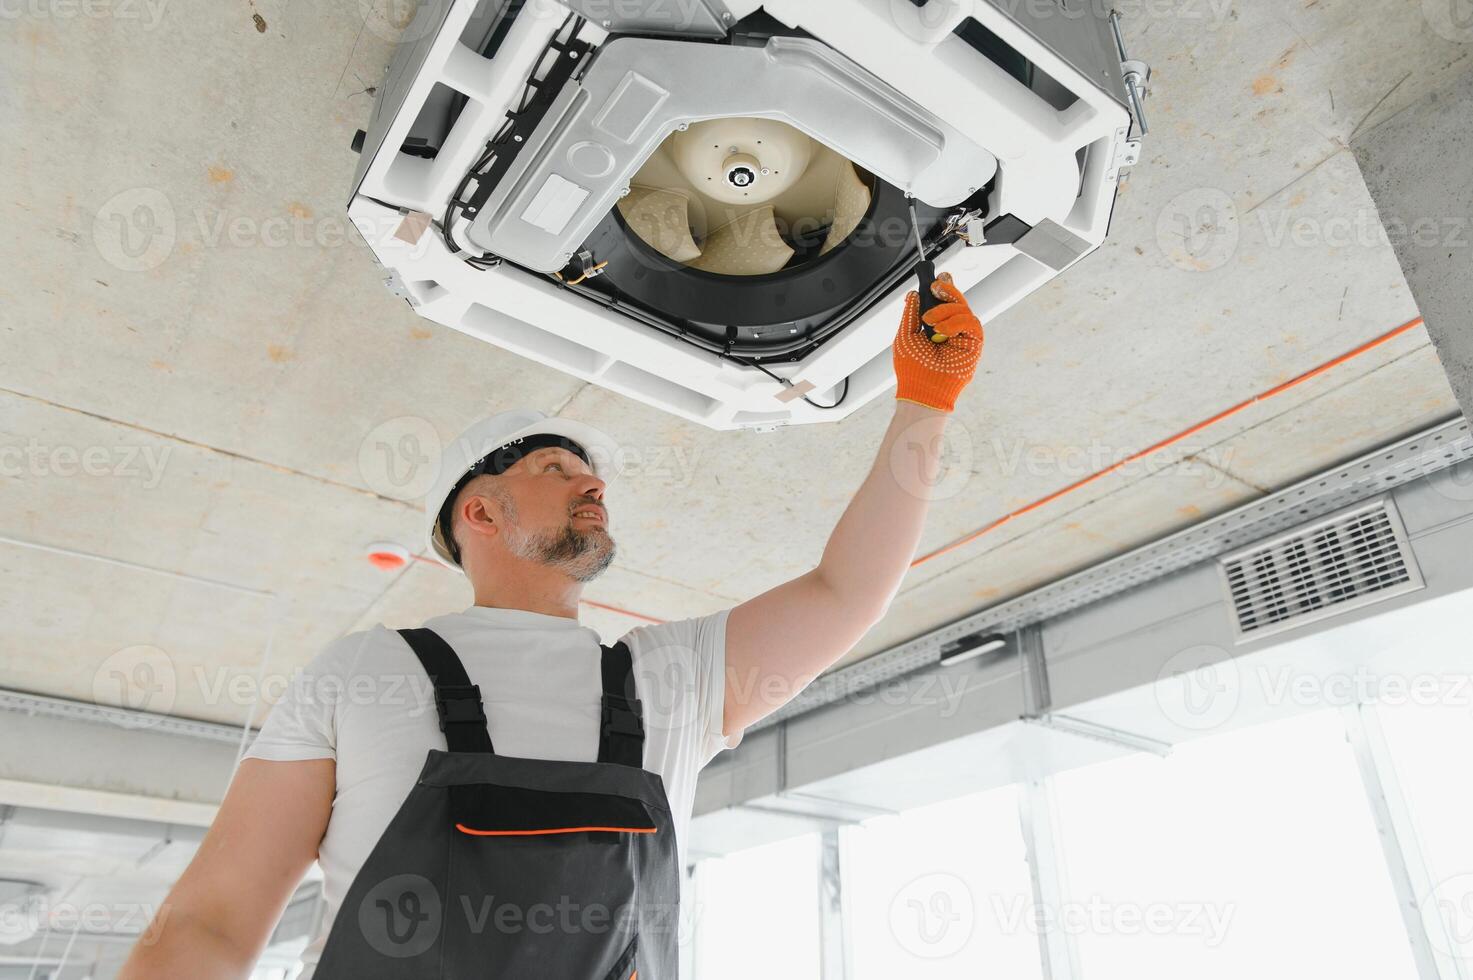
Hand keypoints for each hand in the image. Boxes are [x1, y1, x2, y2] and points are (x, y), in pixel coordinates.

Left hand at [892, 271, 983, 413]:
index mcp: (936, 328)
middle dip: (947, 290)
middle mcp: (951, 331)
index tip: (937, 277)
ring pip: (964, 309)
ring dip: (946, 309)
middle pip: (957, 302)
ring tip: (930, 322)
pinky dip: (955, 321)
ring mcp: (963, 338)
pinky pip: (971, 323)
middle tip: (935, 286)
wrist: (920, 391)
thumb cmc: (912, 369)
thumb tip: (913, 294)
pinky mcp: (973, 346)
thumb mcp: (906, 335)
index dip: (944, 288)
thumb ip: (911, 314)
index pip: (944, 303)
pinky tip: (941, 330)